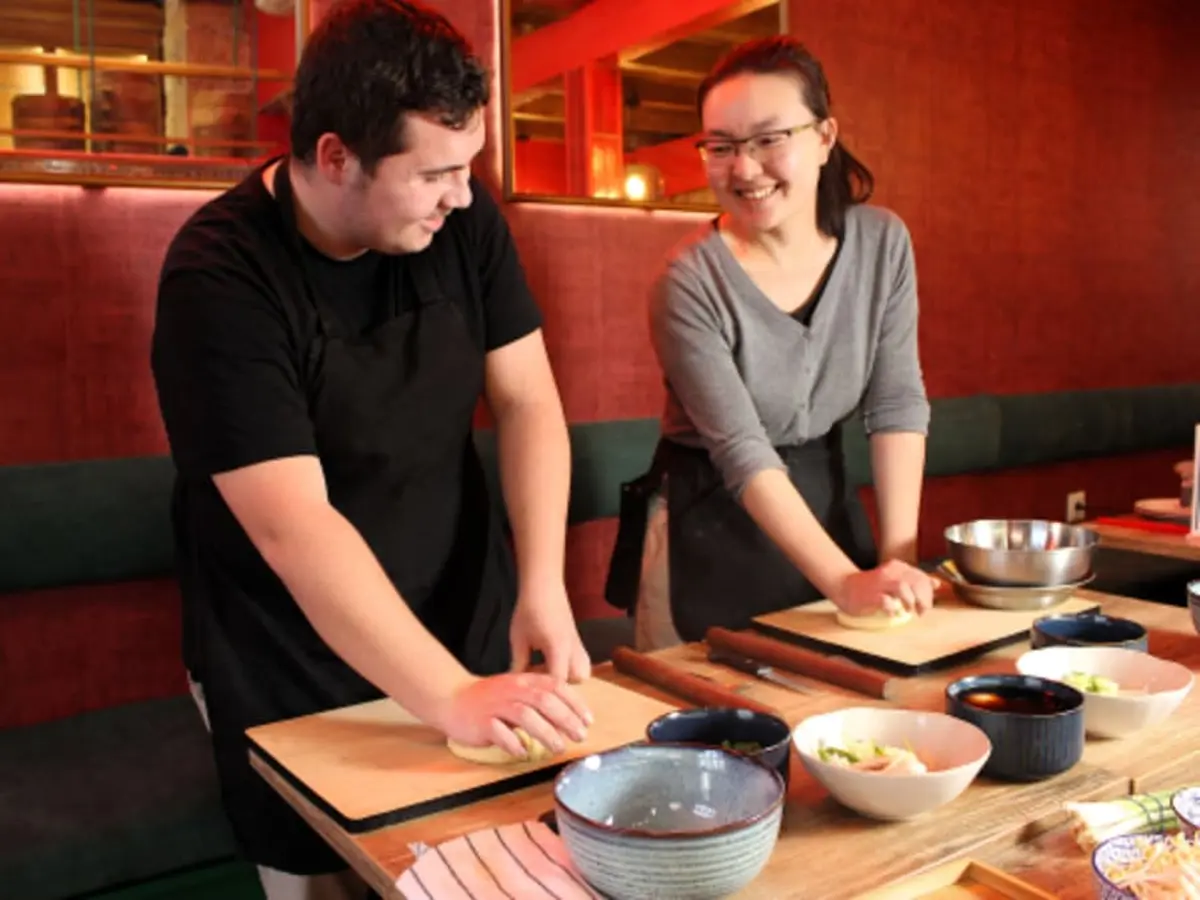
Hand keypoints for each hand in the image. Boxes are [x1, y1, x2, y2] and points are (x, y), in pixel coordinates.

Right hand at [439, 672, 592, 757]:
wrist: (452, 698)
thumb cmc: (491, 699)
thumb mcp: (518, 692)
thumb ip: (541, 702)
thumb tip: (570, 720)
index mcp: (524, 681)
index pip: (555, 687)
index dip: (575, 703)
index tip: (588, 720)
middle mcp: (512, 690)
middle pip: (544, 701)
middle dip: (566, 719)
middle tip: (580, 736)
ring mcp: (496, 705)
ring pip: (525, 716)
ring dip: (545, 733)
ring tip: (558, 748)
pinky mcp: (482, 722)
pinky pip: (500, 733)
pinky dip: (514, 743)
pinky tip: (523, 752)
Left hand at [510, 581, 591, 683]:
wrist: (543, 586)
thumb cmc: (529, 610)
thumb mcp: (518, 639)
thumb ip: (518, 665)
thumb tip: (513, 685)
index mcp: (558, 648)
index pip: (558, 681)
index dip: (545, 691)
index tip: (530, 690)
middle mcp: (573, 648)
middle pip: (578, 679)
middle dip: (560, 684)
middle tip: (539, 677)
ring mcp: (578, 644)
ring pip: (583, 671)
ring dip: (568, 676)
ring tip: (546, 669)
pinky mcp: (578, 640)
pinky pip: (581, 661)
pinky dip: (570, 666)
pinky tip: (551, 660)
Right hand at [832, 559, 938, 616]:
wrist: (844, 586)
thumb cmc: (871, 586)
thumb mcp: (895, 579)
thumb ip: (915, 581)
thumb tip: (936, 583)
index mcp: (897, 567)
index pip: (921, 576)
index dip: (928, 592)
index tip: (926, 603)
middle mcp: (890, 572)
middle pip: (915, 581)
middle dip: (923, 598)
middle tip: (921, 610)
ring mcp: (879, 583)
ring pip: (903, 587)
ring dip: (910, 601)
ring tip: (909, 611)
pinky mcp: (871, 596)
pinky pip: (886, 601)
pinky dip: (892, 609)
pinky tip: (893, 612)